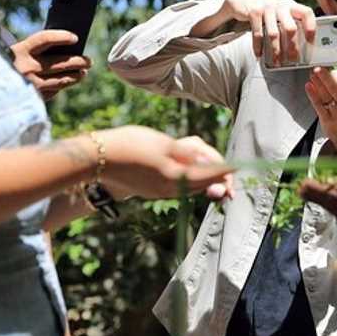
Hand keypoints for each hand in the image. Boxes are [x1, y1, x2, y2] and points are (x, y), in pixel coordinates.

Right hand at [10, 30, 91, 99]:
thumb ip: (35, 50)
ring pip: (60, 80)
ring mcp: (28, 85)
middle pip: (59, 63)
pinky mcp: (31, 98)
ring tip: (83, 73)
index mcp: (20, 51)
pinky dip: (60, 86)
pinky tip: (65, 83)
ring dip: (74, 76)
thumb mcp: (15, 53)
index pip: (46, 39)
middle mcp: (25, 67)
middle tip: (89, 61)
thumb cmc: (5, 65)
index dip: (62, 37)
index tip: (75, 38)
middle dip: (78, 62)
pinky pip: (52, 91)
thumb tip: (65, 47)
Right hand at [101, 127, 233, 200]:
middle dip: (217, 182)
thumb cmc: (132, 144)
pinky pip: (177, 188)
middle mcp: (170, 189)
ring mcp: (159, 192)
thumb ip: (188, 153)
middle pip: (201, 186)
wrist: (98, 158)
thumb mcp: (164, 143)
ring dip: (204, 183)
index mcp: (175, 177)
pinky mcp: (151, 190)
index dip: (224, 171)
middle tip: (231, 182)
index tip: (238, 169)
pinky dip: (188, 183)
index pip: (208, 176)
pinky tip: (190, 176)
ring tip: (215, 181)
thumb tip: (209, 160)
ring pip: (189, 188)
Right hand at [223, 0, 315, 63]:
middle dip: (292, 47)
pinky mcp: (254, 12)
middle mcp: (281, 6)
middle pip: (290, 28)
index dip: (311, 28)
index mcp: (291, 5)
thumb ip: (291, 23)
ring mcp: (267, 8)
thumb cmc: (268, 10)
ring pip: (274, 34)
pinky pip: (258, 34)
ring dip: (276, 51)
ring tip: (277, 62)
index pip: (307, 13)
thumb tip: (301, 46)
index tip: (310, 42)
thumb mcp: (282, 12)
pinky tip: (259, 54)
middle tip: (293, 59)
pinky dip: (258, 47)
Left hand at [305, 67, 336, 155]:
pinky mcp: (327, 119)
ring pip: (325, 96)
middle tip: (318, 69)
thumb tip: (330, 70)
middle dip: (325, 77)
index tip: (331, 69)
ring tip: (312, 75)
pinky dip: (312, 94)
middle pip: (335, 89)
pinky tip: (309, 86)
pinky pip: (318, 104)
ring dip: (317, 83)